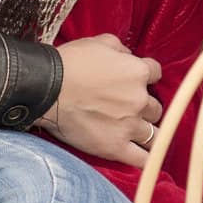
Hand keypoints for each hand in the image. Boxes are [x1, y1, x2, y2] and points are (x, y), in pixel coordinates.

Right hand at [37, 34, 163, 166]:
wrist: (46, 88)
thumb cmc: (70, 63)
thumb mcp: (99, 42)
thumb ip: (120, 48)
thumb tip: (128, 55)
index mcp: (138, 72)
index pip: (156, 74)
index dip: (146, 76)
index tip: (136, 81)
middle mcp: (139, 99)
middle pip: (155, 107)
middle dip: (144, 107)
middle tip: (129, 108)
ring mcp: (129, 125)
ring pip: (154, 134)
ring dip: (148, 132)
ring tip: (138, 134)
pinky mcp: (115, 147)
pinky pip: (142, 159)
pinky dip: (147, 160)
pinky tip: (146, 159)